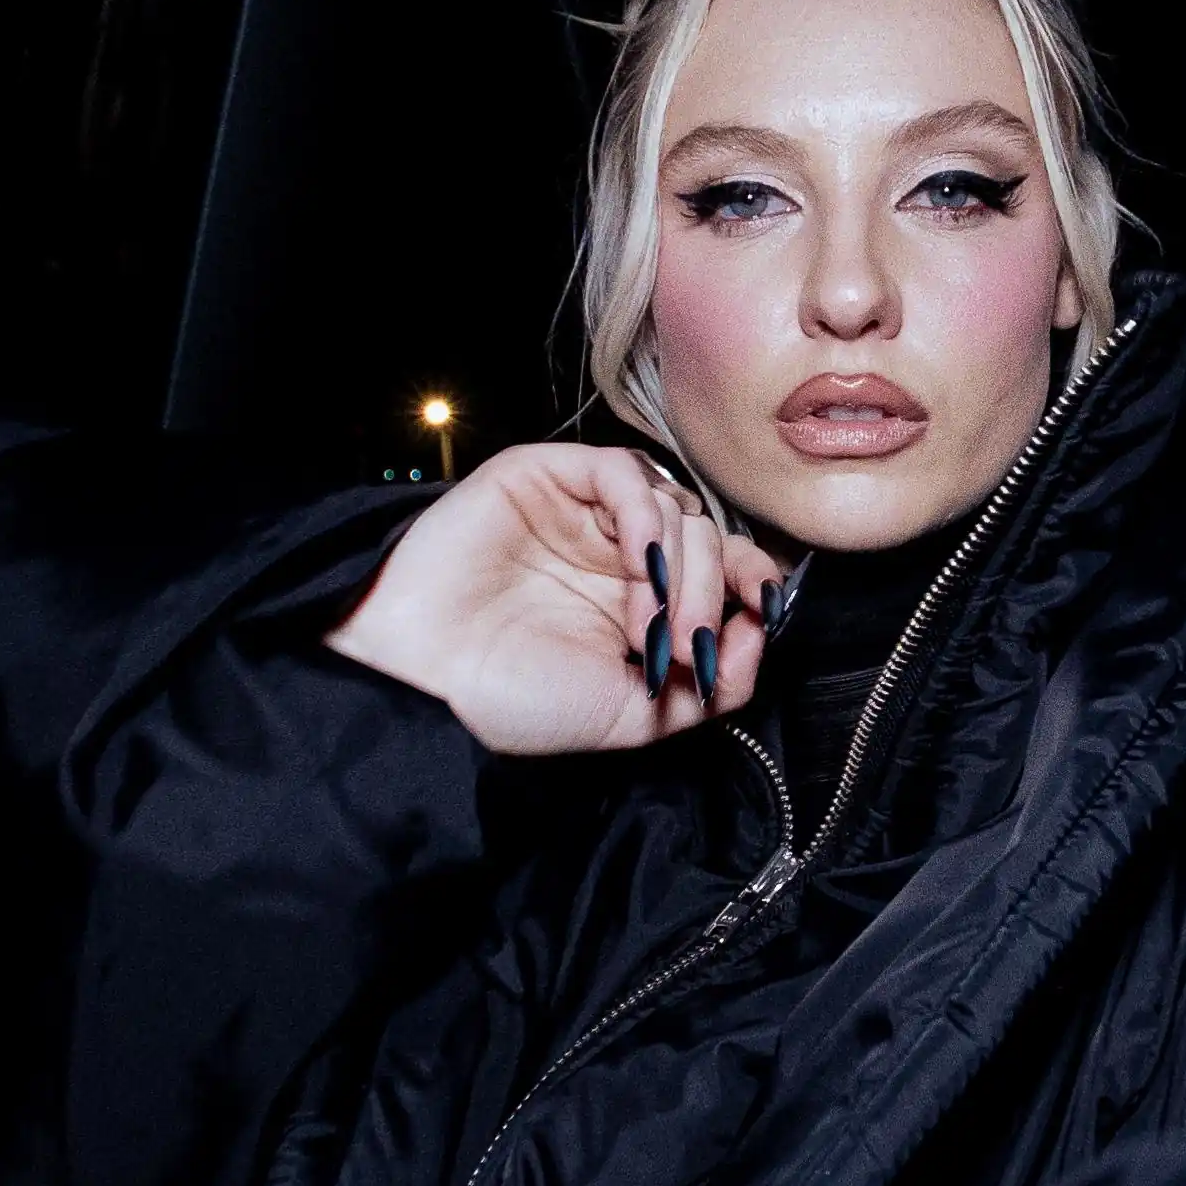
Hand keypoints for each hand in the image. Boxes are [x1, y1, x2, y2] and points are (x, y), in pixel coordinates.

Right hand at [324, 441, 783, 755]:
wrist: (424, 682)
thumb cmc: (511, 702)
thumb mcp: (636, 714)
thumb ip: (714, 683)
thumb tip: (760, 629)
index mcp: (633, 602)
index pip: (720, 566)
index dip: (749, 580)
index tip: (760, 612)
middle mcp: (610, 553)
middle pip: (704, 538)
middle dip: (709, 592)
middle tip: (682, 645)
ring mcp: (578, 513)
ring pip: (673, 505)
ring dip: (682, 567)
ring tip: (647, 624)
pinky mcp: (544, 477)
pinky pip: (622, 472)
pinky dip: (646, 514)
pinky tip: (640, 563)